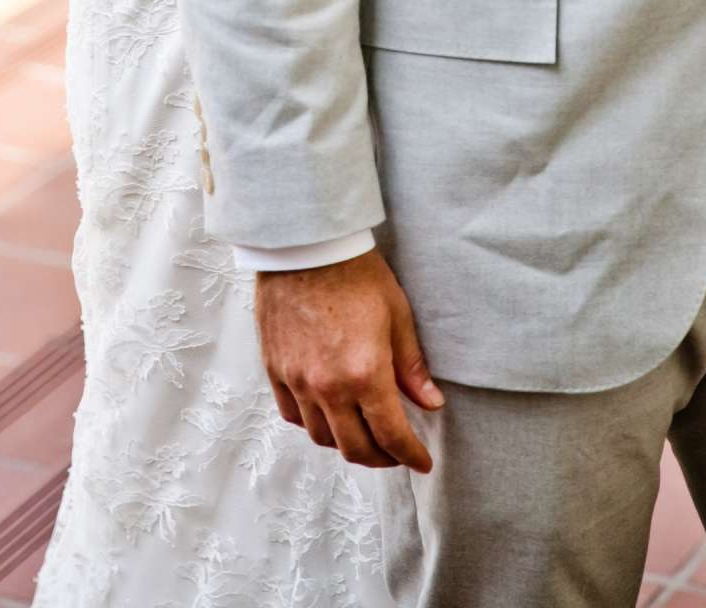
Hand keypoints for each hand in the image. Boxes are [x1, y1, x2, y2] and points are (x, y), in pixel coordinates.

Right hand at [255, 247, 440, 472]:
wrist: (304, 244)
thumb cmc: (355, 273)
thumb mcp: (396, 314)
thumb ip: (412, 366)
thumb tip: (431, 403)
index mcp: (365, 373)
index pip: (391, 436)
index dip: (410, 455)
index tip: (421, 462)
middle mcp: (328, 386)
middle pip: (355, 448)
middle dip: (381, 458)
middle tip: (395, 452)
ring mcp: (297, 381)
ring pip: (322, 437)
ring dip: (346, 443)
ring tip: (362, 433)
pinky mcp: (275, 369)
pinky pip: (292, 415)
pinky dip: (313, 423)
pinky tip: (327, 413)